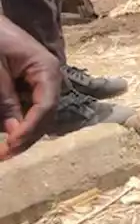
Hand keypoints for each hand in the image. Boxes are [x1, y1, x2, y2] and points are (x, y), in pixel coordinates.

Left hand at [0, 16, 60, 159]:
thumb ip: (6, 100)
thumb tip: (14, 132)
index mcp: (47, 70)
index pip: (46, 106)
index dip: (30, 129)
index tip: (11, 145)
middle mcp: (50, 78)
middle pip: (46, 115)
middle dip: (27, 136)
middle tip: (5, 153)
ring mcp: (41, 81)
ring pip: (38, 114)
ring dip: (23, 130)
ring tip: (6, 146)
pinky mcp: (30, 83)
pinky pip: (29, 106)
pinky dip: (19, 119)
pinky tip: (9, 129)